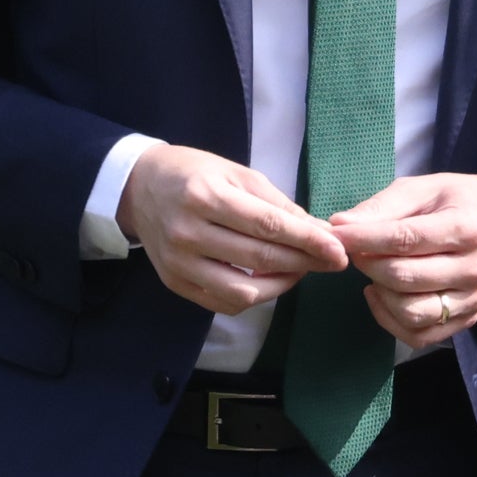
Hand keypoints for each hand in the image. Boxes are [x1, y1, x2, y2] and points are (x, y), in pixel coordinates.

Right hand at [119, 145, 345, 316]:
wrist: (138, 187)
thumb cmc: (194, 173)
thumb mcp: (237, 173)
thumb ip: (277, 204)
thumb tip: (319, 230)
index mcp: (206, 196)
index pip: (267, 226)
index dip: (307, 241)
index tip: (338, 250)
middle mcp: (188, 232)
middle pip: (259, 258)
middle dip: (303, 262)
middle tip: (331, 261)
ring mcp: (178, 263)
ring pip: (242, 291)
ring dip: (281, 285)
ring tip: (300, 270)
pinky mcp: (175, 283)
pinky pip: (222, 303)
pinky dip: (254, 297)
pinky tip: (270, 281)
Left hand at [330, 172, 476, 351]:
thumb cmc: (454, 200)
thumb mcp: (421, 188)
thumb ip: (381, 207)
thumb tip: (339, 225)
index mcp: (467, 227)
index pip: (406, 239)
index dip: (364, 239)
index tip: (336, 234)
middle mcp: (475, 268)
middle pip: (404, 278)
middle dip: (368, 264)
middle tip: (355, 251)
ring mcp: (474, 298)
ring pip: (411, 313)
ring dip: (379, 294)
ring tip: (372, 272)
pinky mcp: (468, 319)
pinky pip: (420, 335)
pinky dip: (389, 320)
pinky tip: (381, 294)